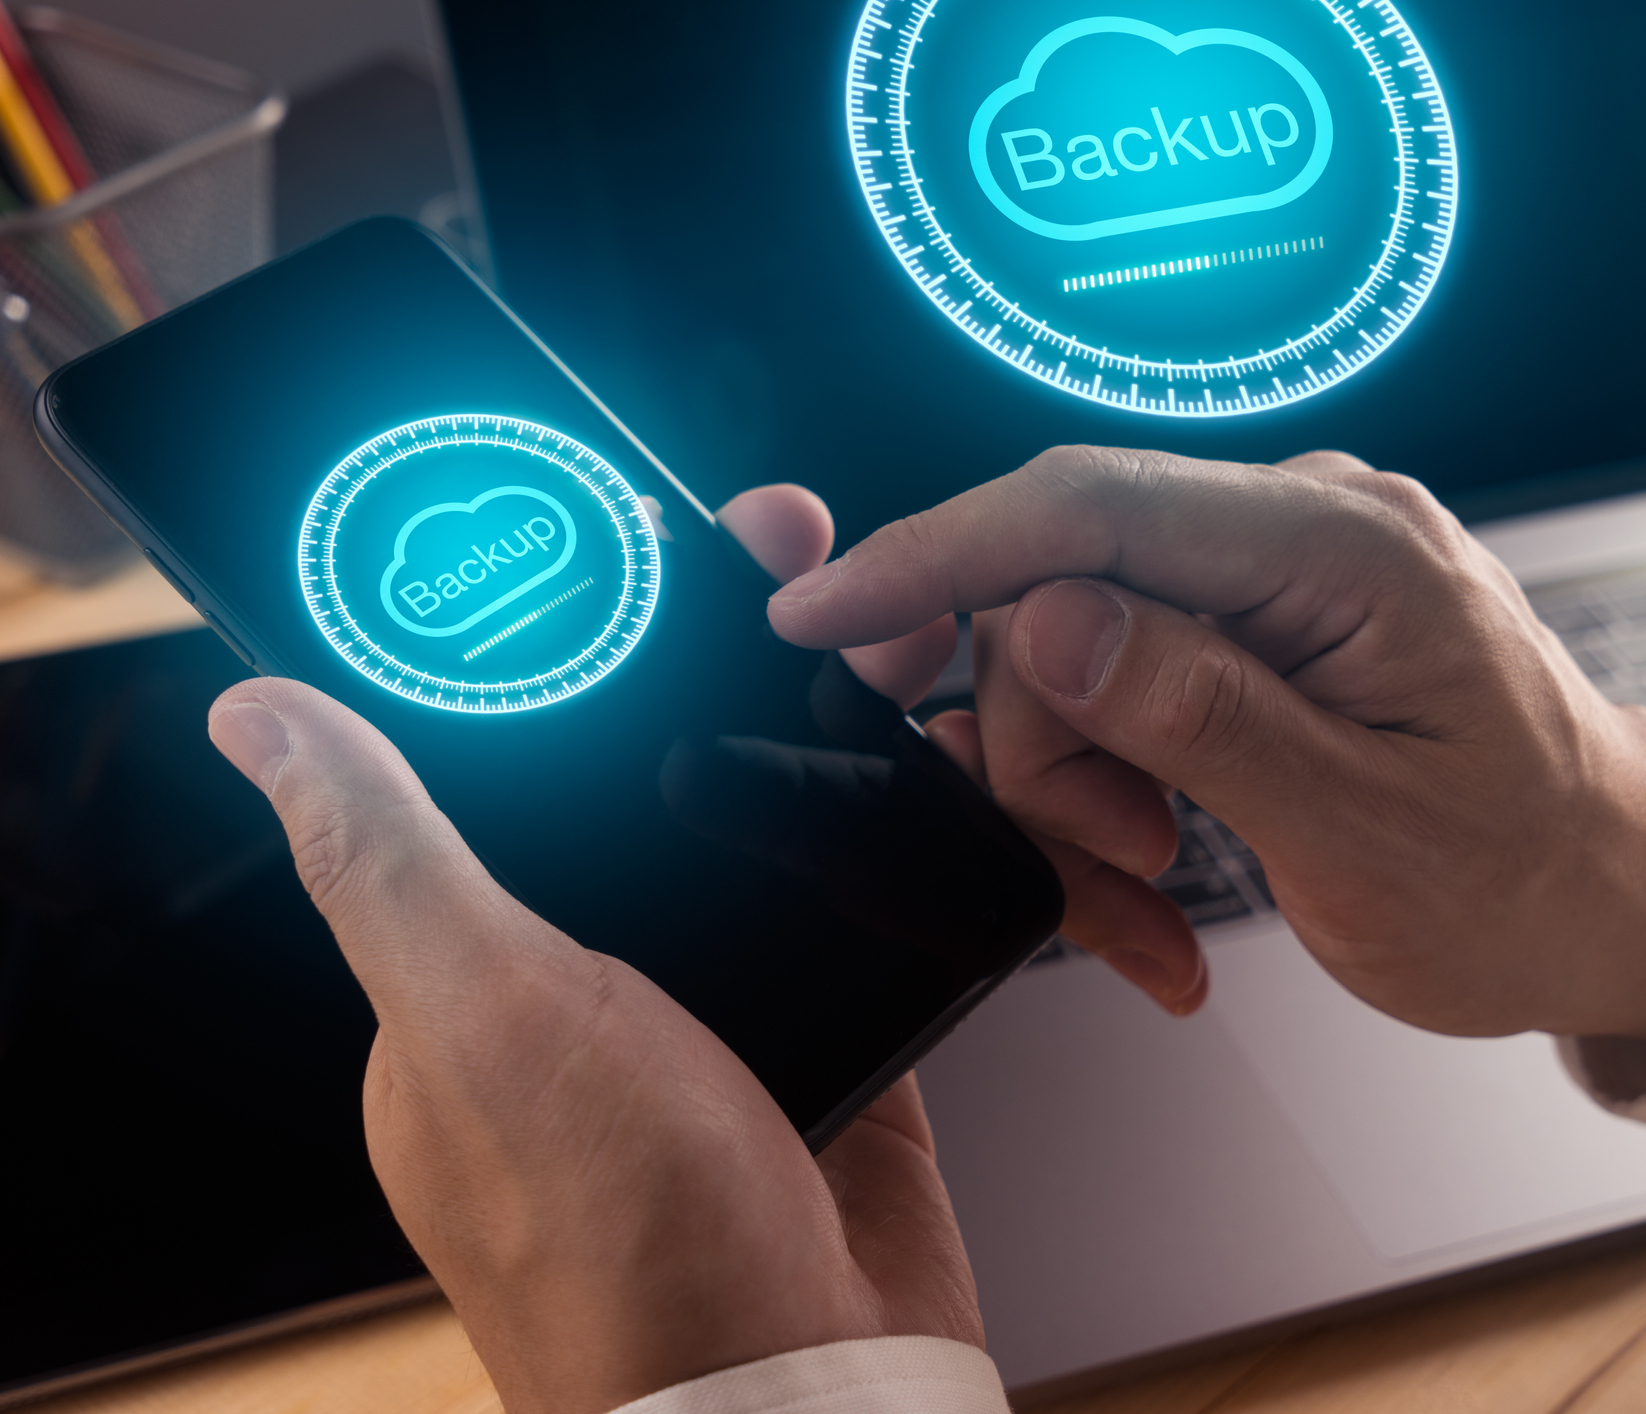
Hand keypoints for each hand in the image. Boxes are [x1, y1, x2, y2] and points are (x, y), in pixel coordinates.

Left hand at [205, 485, 977, 1413]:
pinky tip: (932, 766)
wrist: (805, 1392)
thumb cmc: (624, 1248)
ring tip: (884, 627)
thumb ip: (389, 863)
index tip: (642, 544)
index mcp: (477, 980)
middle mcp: (595, 990)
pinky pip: (860, 907)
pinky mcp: (830, 1042)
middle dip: (728, 656)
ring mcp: (718, 1017)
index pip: (517, 764)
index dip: (580, 646)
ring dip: (825, 726)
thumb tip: (260, 717)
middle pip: (661, 775)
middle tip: (800, 557)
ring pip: (773, 828)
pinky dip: (896, 834)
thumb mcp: (486, 1018)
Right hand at [767, 448, 1645, 1052]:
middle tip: (1116, 861)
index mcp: (1343, 549)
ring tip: (1157, 888)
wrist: (1613, 891)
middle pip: (1062, 588)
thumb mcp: (1361, 829)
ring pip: (1074, 647)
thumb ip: (1203, 713)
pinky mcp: (1255, 627)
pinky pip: (1122, 680)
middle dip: (1046, 741)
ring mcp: (1277, 574)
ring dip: (1079, 784)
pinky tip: (1157, 865)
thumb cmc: (1521, 877)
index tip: (822, 608)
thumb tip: (1047, 618)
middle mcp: (1304, 529)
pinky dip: (1110, 783)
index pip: (1093, 508)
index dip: (940, 551)